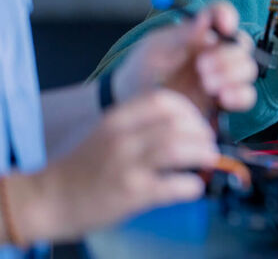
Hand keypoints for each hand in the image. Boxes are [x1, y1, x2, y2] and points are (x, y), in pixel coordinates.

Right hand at [12, 90, 217, 242]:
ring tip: (208, 160)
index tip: (197, 121)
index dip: (189, 109)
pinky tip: (193, 187)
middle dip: (202, 131)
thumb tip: (187, 125)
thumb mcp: (108, 134)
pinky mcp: (130, 194)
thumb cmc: (83, 168)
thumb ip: (141, 125)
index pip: (163, 100)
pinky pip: (171, 185)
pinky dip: (190, 185)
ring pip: (177, 148)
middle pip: (176, 123)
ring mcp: (126, 166)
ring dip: (202, 153)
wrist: (47, 200)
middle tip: (208, 143)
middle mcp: (122, 139)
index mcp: (117, 119)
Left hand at [113, 1, 257, 114]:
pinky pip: (247, 95)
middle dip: (228, 55)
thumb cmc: (141, 72)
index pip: (221, 14)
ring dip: (233, 74)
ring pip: (248, 69)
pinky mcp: (225, 100)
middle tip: (203, 67)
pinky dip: (240, 95)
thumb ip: (179, 37)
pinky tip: (223, 98)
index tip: (224, 25)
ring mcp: (223, 76)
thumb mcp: (153, 51)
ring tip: (207, 85)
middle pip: (242, 44)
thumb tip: (204, 19)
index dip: (228, 15)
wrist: (136, 107)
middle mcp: (216, 51)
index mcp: (200, 33)